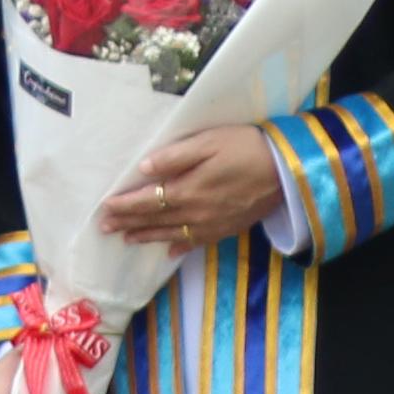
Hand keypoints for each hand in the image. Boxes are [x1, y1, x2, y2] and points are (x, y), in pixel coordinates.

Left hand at [99, 126, 282, 249]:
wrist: (288, 169)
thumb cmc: (246, 147)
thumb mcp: (208, 143)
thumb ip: (175, 157)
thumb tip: (144, 170)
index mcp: (188, 190)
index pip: (146, 201)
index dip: (124, 205)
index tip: (104, 208)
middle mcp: (196, 213)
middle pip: (155, 220)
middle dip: (128, 223)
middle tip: (105, 228)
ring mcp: (212, 224)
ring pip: (172, 234)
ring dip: (148, 237)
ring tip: (128, 239)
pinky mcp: (228, 228)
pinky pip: (198, 242)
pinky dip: (181, 247)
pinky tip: (170, 251)